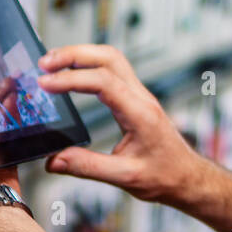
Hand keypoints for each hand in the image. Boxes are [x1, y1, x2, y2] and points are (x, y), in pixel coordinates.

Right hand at [36, 44, 205, 206]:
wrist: (187, 176)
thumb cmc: (164, 176)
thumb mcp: (125, 177)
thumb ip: (88, 167)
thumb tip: (53, 160)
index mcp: (140, 114)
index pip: (104, 82)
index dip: (71, 79)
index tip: (44, 83)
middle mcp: (141, 98)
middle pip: (109, 58)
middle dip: (74, 54)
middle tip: (44, 63)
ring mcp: (140, 95)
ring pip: (112, 59)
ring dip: (81, 55)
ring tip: (52, 64)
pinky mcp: (136, 98)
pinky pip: (113, 70)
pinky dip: (89, 64)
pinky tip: (72, 72)